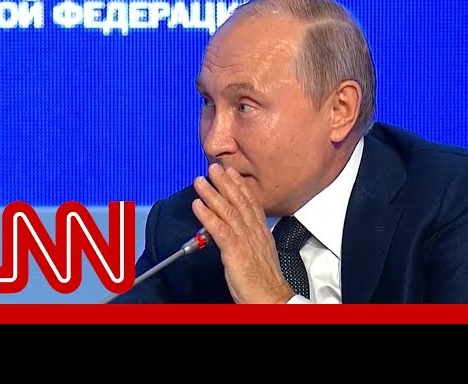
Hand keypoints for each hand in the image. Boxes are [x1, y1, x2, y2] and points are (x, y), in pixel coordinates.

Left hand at [192, 163, 294, 303]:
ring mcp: (245, 240)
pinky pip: (219, 229)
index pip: (251, 202)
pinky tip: (197, 206)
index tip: (231, 172)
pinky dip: (207, 215)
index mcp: (261, 232)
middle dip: (225, 183)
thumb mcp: (260, 253)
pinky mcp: (235, 251)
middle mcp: (254, 232)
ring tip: (200, 181)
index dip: (240, 186)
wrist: (270, 299)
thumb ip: (249, 239)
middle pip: (239, 201)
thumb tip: (237, 231)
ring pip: (228, 211)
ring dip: (212, 194)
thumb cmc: (264, 282)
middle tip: (214, 168)